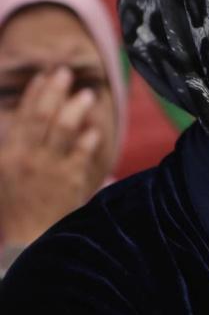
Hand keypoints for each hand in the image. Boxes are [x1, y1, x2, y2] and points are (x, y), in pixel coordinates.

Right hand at [0, 69, 101, 245]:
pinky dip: (87, 141)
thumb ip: (12, 148)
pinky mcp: (69, 182)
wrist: (28, 242)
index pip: (21, 116)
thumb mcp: (3, 177)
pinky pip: (80, 155)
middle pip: (41, 116)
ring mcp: (48, 169)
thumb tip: (13, 124)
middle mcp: (25, 158)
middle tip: (64, 72)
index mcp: (7, 154)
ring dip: (74, 108)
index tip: (43, 76)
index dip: (33, 94)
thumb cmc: (15, 210)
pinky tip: (94, 131)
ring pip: (62, 129)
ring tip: (87, 95)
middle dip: (52, 91)